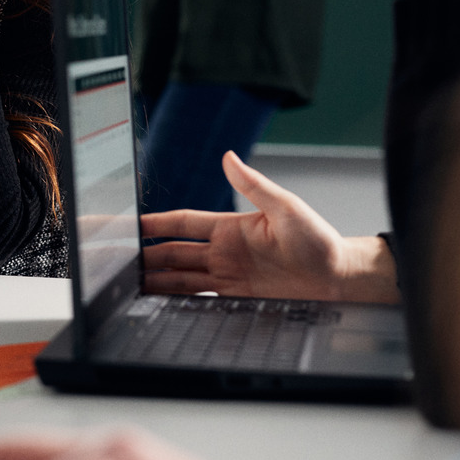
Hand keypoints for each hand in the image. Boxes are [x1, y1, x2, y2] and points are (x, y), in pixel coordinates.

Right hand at [140, 152, 399, 303]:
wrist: (339, 280)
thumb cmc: (320, 241)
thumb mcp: (286, 208)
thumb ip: (253, 185)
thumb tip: (229, 158)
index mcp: (231, 227)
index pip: (183, 222)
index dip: (156, 223)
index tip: (132, 223)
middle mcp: (224, 252)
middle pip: (174, 252)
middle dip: (146, 255)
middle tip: (119, 258)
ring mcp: (228, 275)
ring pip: (180, 277)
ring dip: (155, 279)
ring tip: (129, 283)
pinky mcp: (236, 297)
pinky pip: (198, 298)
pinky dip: (176, 299)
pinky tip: (159, 301)